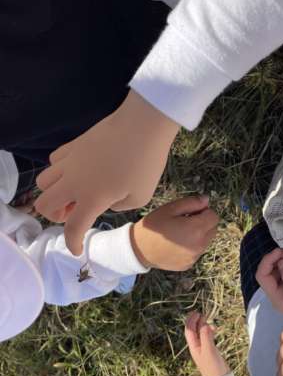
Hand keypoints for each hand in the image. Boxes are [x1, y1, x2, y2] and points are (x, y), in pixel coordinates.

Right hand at [35, 91, 179, 254]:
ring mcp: (69, 161)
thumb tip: (105, 201)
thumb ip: (119, 206)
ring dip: (54, 193)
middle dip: (55, 216)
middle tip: (75, 212)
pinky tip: (77, 170)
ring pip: (42, 182)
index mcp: (91, 199)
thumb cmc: (146, 164)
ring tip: (74, 191)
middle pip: (44, 205)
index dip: (73, 243)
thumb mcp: (140, 197)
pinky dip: (59, 171)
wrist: (142, 126)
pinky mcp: (72, 145)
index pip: (72, 229)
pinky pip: (53, 162)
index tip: (77, 249)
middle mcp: (74, 182)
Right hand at [130, 196, 218, 270]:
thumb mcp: (170, 209)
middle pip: (213, 229)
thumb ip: (191, 203)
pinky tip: (176, 244)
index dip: (204, 211)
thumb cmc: (154, 226)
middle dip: (203, 223)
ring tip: (179, 232)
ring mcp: (194, 257)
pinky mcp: (189, 264)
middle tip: (185, 221)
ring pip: (206, 241)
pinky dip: (191, 246)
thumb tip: (206, 200)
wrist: (138, 250)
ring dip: (199, 235)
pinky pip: (196, 252)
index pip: (214, 217)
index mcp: (196, 229)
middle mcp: (199, 245)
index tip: (190, 212)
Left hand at [184, 311, 229, 375]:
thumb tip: (204, 324)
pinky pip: (207, 338)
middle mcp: (197, 347)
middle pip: (193, 331)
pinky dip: (208, 331)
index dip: (191, 321)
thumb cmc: (213, 367)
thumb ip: (206, 337)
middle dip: (195, 322)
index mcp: (193, 347)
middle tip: (200, 313)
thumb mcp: (209, 351)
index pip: (189, 331)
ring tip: (206, 318)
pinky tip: (213, 329)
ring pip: (200, 334)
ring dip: (202, 325)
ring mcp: (203, 349)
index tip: (196, 313)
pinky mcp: (210, 351)